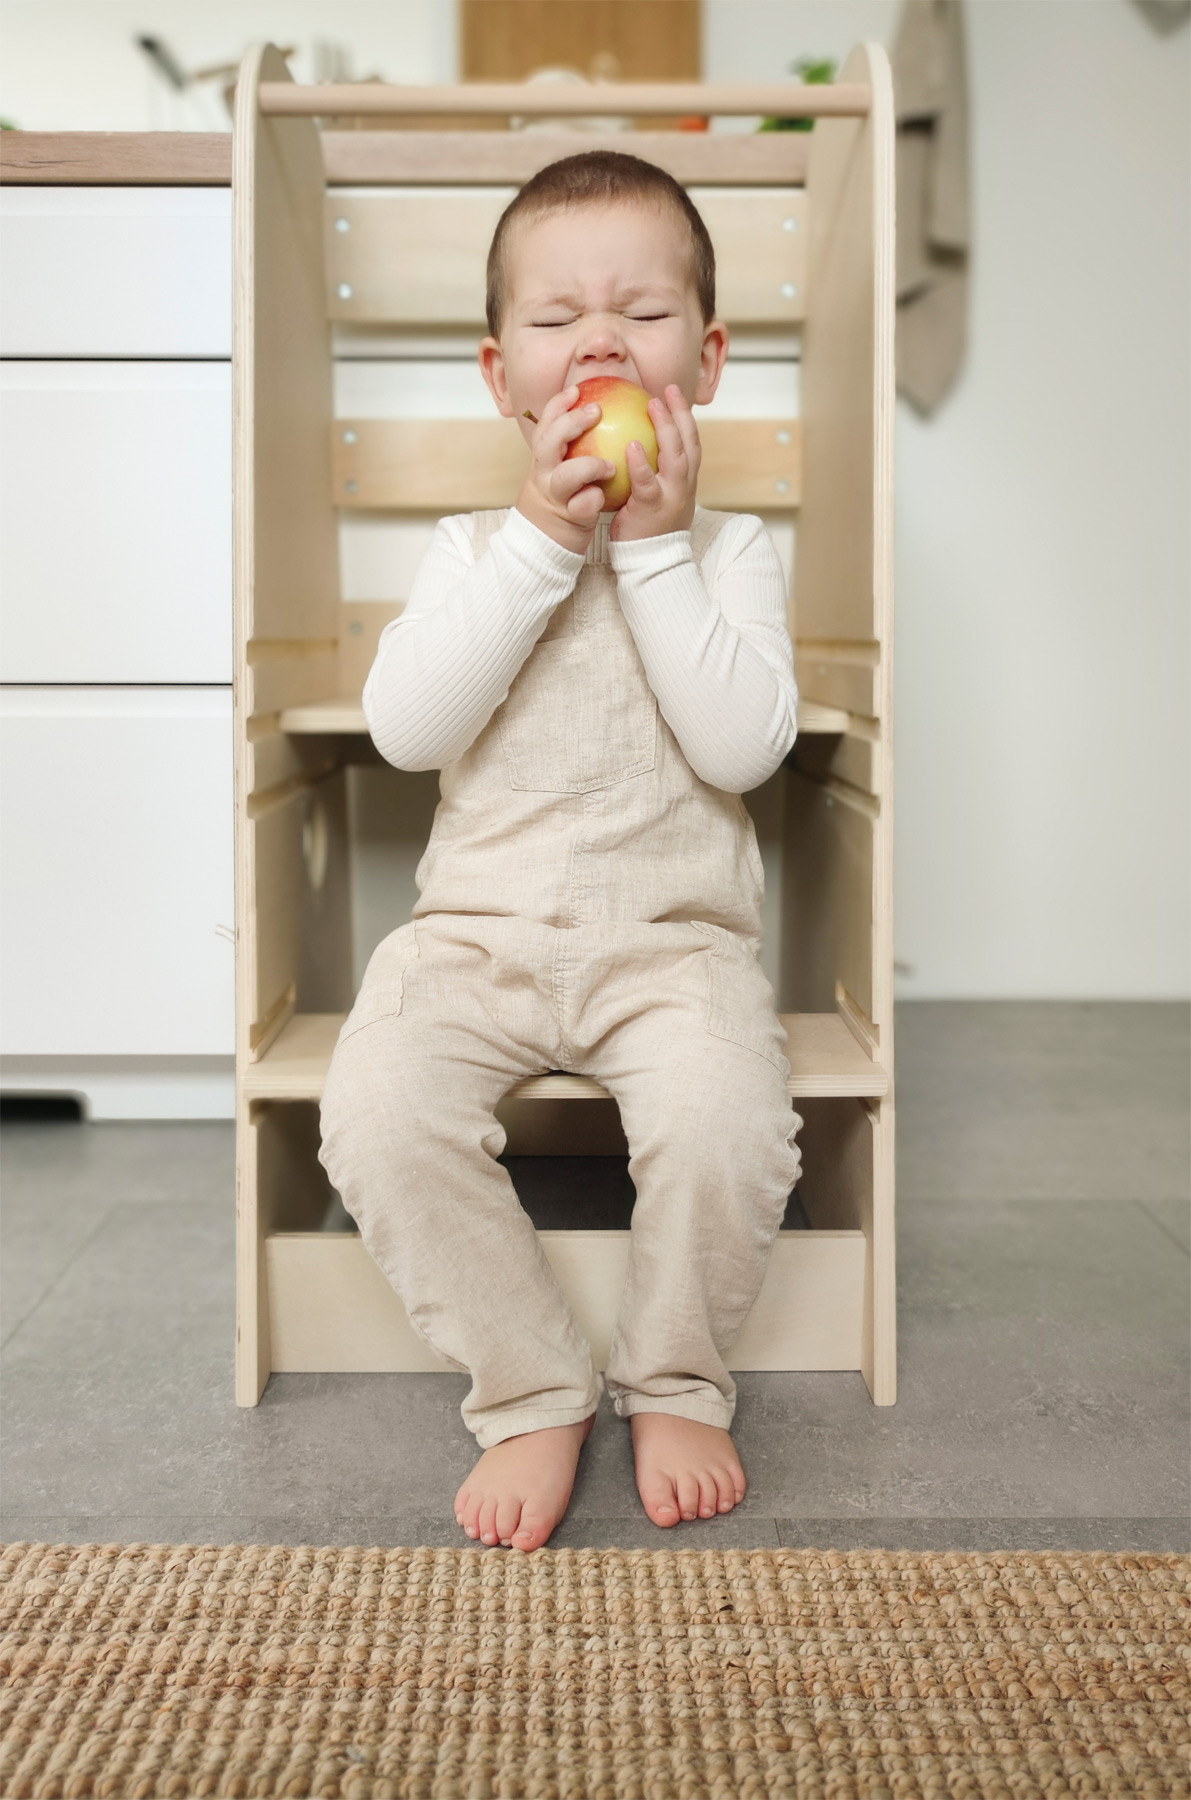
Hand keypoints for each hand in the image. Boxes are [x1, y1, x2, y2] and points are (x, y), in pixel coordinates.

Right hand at [515, 384, 617, 552]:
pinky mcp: (569, 519)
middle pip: (549, 442)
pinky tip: (603, 497)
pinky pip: (582, 506)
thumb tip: (601, 412)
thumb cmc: (564, 498)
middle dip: (571, 423)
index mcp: (544, 458)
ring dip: (588, 466)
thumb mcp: (561, 467)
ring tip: (609, 467)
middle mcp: (544, 474)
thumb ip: (574, 446)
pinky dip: (593, 500)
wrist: (544, 541)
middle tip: (597, 411)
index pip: (546, 424)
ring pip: (565, 476)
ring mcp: (556, 496)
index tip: (577, 390)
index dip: (559, 404)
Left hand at [609, 384, 700, 541]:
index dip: (685, 416)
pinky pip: (647, 483)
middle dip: (681, 414)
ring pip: (676, 457)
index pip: (691, 441)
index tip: (674, 393)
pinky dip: (641, 464)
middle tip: (668, 389)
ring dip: (666, 429)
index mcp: (685, 480)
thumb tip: (634, 443)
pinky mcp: (652, 509)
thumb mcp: (657, 496)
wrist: (652, 562)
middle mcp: (684, 485)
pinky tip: (631, 445)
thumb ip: (653, 472)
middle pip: (689, 442)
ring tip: (653, 406)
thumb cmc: (647, 528)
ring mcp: (671, 496)